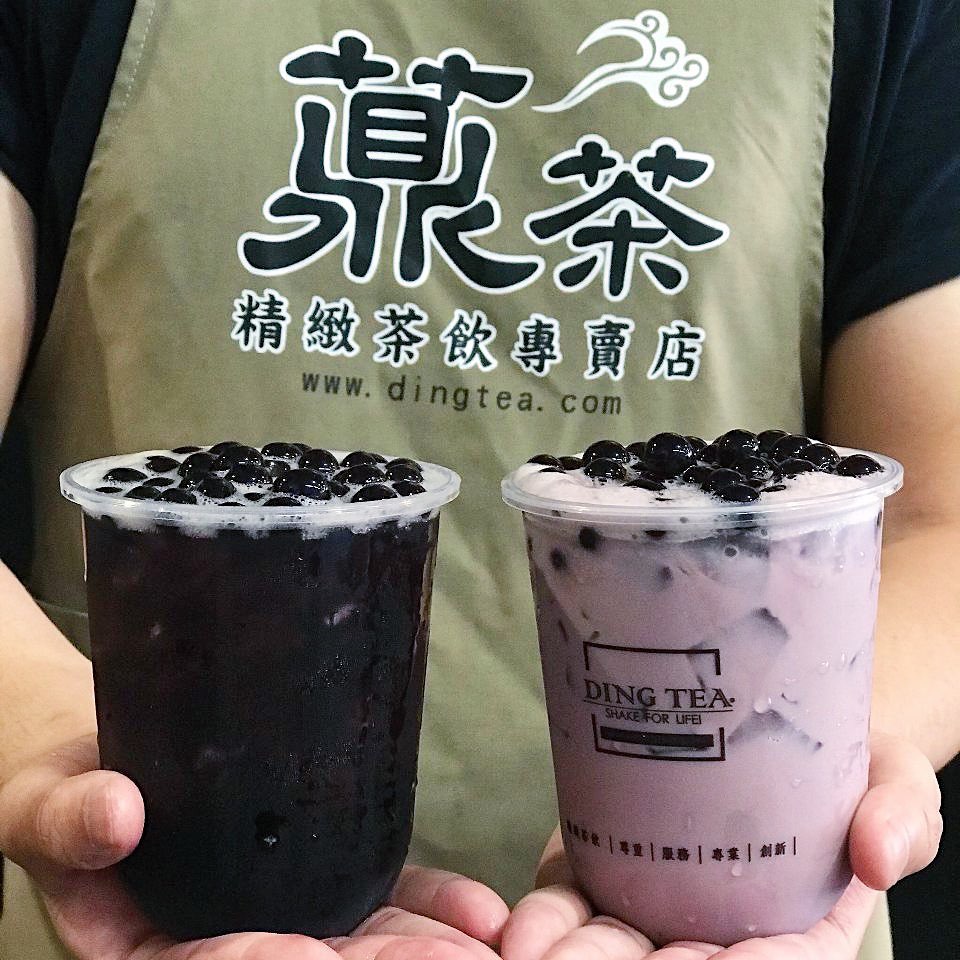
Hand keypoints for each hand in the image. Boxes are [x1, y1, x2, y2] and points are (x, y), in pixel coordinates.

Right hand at [0, 735, 507, 959]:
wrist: (113, 746)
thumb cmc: (65, 786)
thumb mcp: (46, 803)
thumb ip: (69, 819)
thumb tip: (113, 814)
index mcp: (152, 956)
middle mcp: (226, 944)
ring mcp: (281, 912)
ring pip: (354, 940)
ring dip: (418, 948)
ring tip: (478, 946)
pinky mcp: (320, 871)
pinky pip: (379, 895)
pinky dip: (429, 905)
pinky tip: (478, 913)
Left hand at [502, 732, 941, 959]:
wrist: (775, 714)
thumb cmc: (851, 763)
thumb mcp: (897, 782)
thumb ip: (902, 816)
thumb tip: (880, 853)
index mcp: (796, 933)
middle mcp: (720, 933)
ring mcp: (657, 902)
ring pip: (613, 949)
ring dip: (574, 955)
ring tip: (535, 950)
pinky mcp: (607, 867)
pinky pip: (572, 906)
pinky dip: (543, 923)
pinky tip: (514, 929)